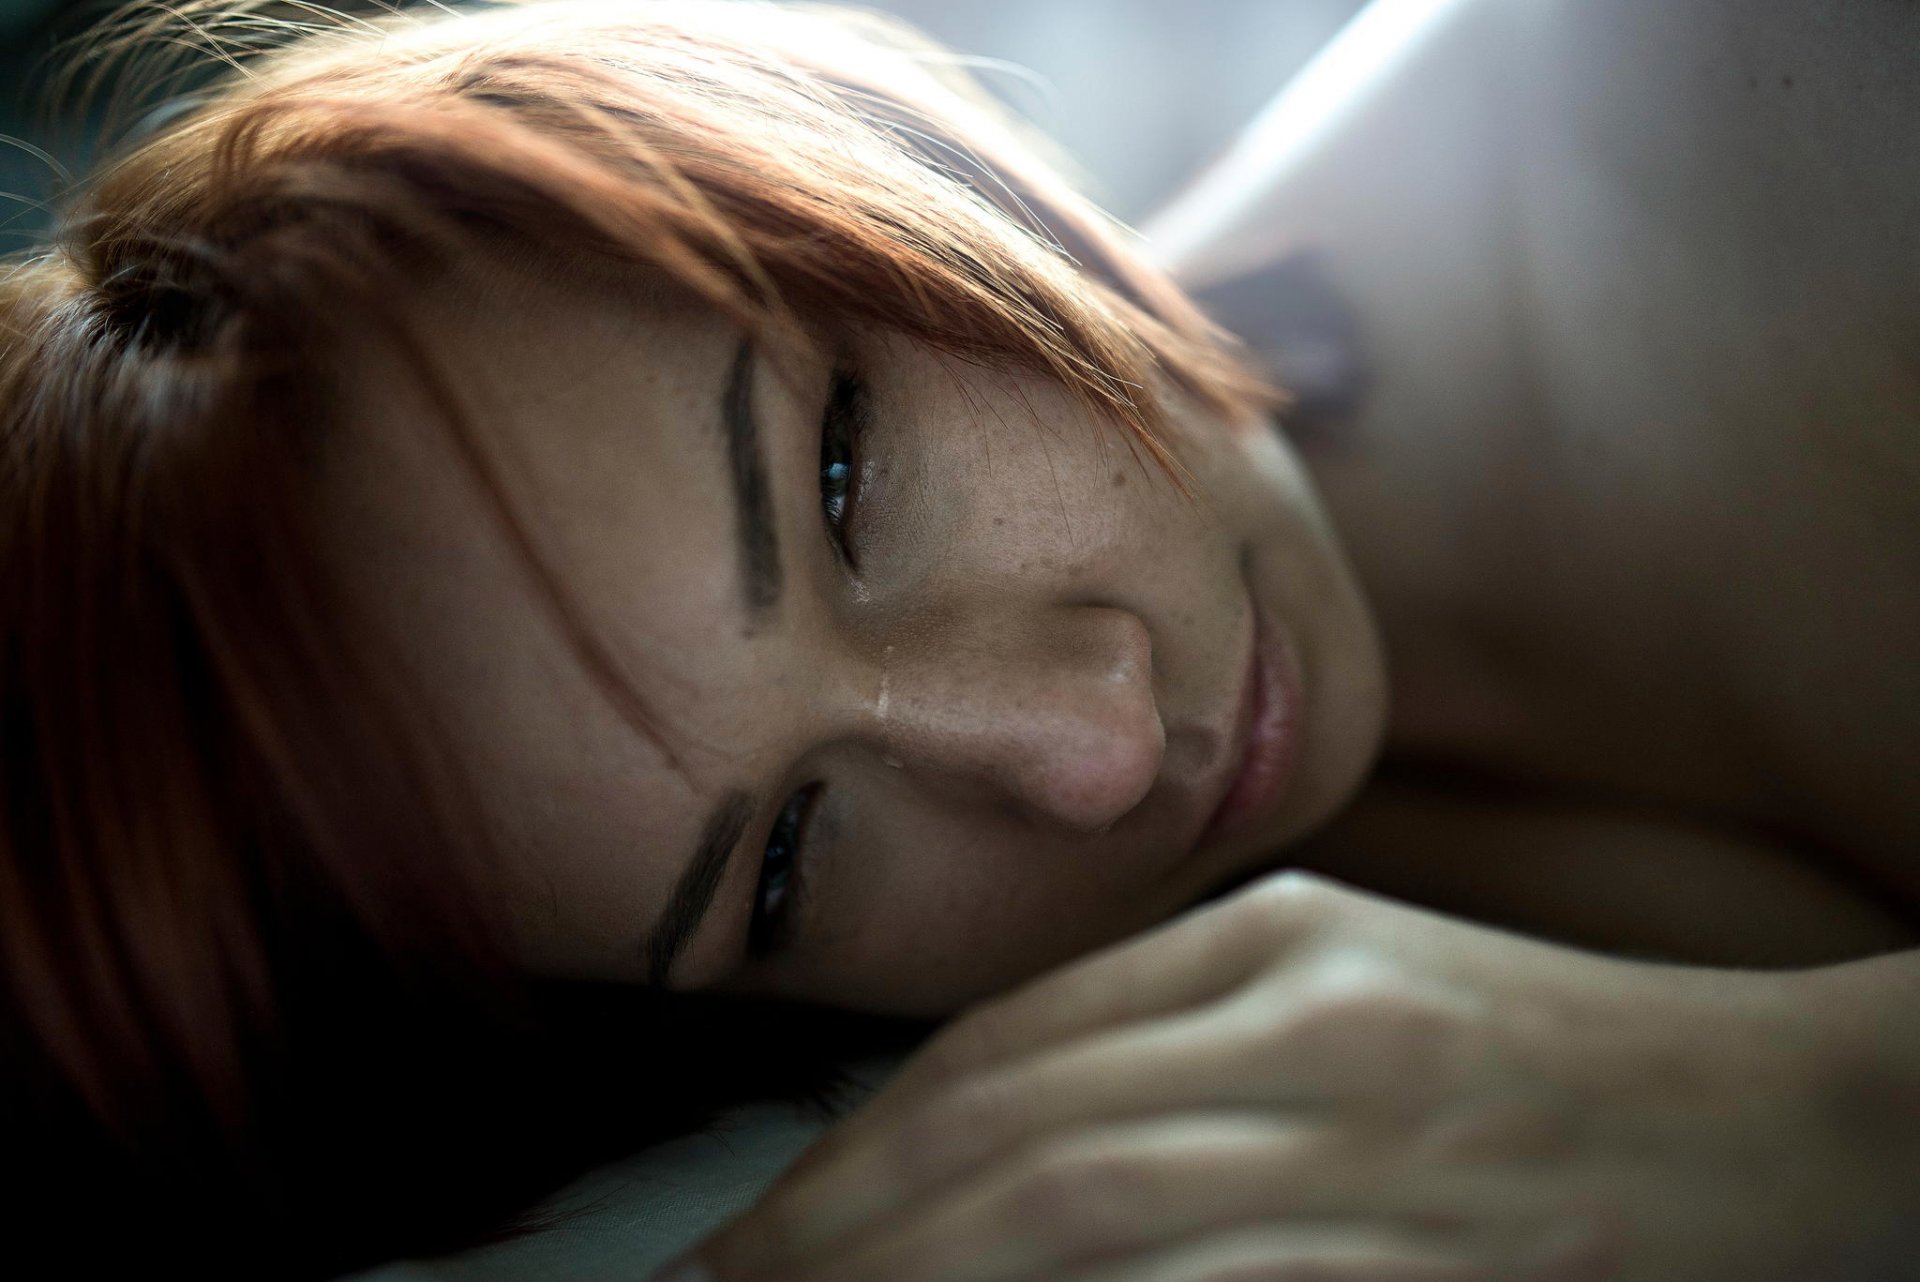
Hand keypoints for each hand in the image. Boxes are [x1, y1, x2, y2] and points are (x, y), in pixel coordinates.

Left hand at [659, 871, 1912, 1281]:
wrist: (1777, 1113)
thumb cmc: (1546, 1054)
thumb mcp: (1343, 985)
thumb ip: (1173, 1028)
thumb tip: (989, 1126)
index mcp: (1267, 941)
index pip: (1008, 1041)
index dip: (860, 1140)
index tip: (762, 1222)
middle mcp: (1292, 1022)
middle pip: (1008, 1123)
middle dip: (837, 1220)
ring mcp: (1354, 1132)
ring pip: (1071, 1205)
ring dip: (909, 1270)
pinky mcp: (1413, 1244)